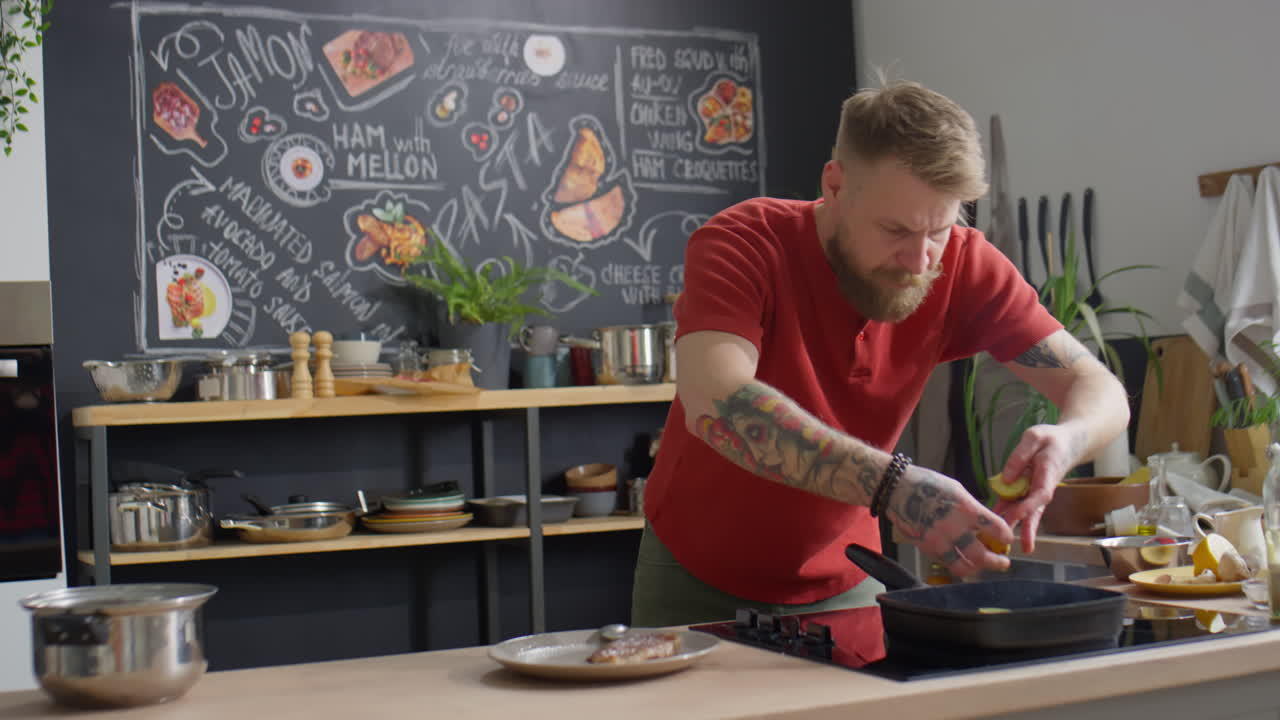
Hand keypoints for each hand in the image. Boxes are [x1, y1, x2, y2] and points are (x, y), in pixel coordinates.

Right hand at [886, 465, 1013, 577]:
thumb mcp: (957, 490)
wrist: (897, 488)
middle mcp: (953, 528)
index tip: (1007, 538)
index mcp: (966, 509)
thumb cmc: (926, 484)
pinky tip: (960, 560)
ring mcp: (938, 541)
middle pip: (981, 556)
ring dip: (976, 569)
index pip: (996, 529)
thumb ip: (973, 509)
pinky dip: (955, 564)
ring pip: (963, 567)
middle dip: (996, 562)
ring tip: (981, 567)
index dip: (1006, 536)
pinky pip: (945, 563)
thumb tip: (986, 524)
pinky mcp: (925, 548)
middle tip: (1003, 562)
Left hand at [994, 422, 1085, 551]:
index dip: (1029, 506)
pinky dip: (1006, 512)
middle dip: (1029, 529)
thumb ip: (1020, 455)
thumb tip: (1007, 478)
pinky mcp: (1028, 489)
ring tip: (1004, 542)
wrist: (1067, 443)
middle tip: (1025, 547)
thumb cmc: (1052, 439)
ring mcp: (1035, 490)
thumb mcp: (1034, 437)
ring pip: (1025, 511)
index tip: (1017, 515)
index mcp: (1048, 473)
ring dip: (1015, 526)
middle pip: (1035, 510)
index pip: (1040, 494)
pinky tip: (994, 522)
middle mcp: (1042, 486)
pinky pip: (1016, 502)